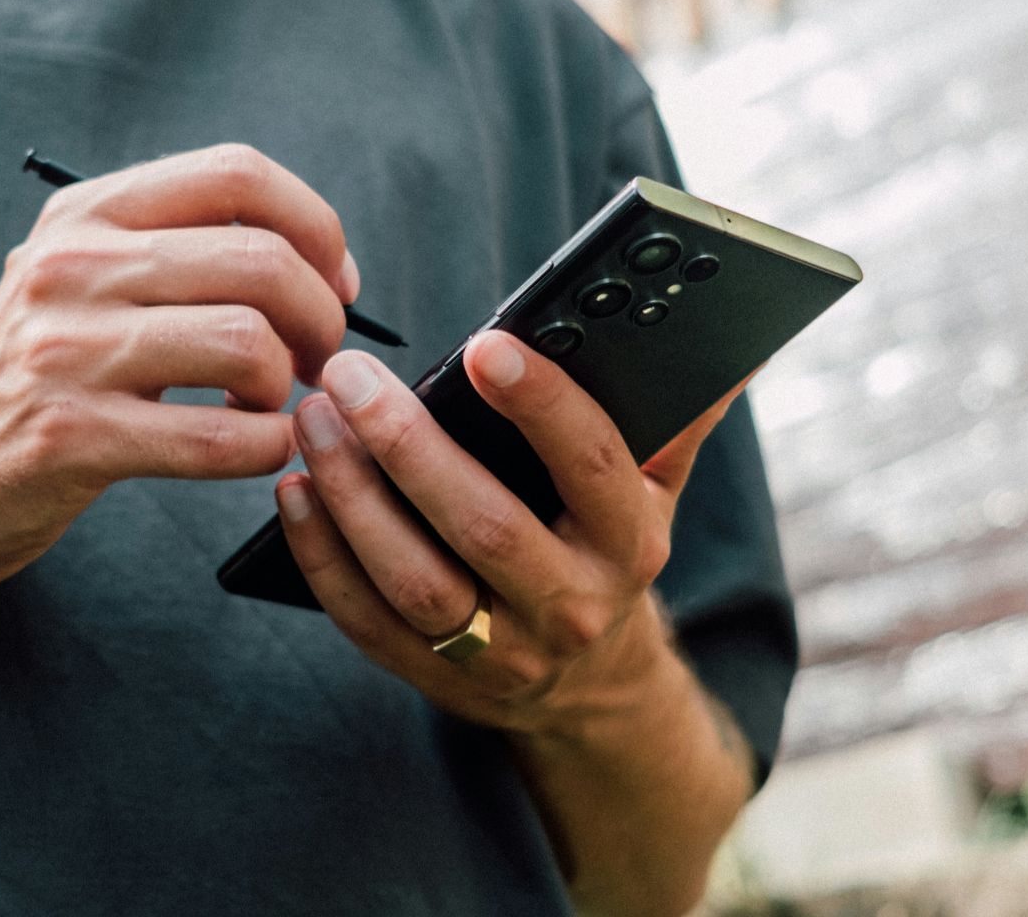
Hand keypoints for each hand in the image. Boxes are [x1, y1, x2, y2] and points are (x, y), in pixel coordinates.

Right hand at [0, 144, 355, 600]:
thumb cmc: (36, 383)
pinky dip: (266, 447)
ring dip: (287, 387)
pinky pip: (219, 437)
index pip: (237, 173)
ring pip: (247, 343)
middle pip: (260, 260)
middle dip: (321, 318)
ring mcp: (63, 352)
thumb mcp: (83, 284)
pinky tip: (256, 450)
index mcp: (85, 215)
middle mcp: (69, 268)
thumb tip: (323, 260)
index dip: (315, 226)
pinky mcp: (69, 438)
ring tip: (270, 406)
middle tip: (317, 361)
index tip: (335, 283)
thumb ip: (180, 252)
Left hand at [273, 332, 746, 737]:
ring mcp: (502, 654)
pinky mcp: (438, 680)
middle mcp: (572, 605)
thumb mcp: (653, 488)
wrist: (588, 684)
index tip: (486, 345)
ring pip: (416, 579)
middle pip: (485, 527)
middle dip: (409, 447)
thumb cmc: (603, 545)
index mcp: (631, 541)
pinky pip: (367, 620)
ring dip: (353, 498)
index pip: (593, 466)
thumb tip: (735, 343)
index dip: (543, 405)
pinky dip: (322, 556)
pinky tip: (293, 492)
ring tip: (312, 422)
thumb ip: (676, 414)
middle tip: (349, 376)